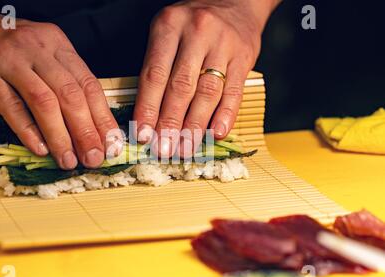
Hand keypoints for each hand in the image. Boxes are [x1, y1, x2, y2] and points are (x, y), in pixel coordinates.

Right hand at [0, 2, 121, 168]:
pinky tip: (40, 149)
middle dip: (87, 131)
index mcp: (56, 43)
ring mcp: (9, 61)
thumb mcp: (39, 51)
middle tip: (94, 158)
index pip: (89, 84)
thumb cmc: (1, 45)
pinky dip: (28, 131)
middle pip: (71, 95)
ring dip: (60, 136)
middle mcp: (36, 49)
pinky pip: (11, 107)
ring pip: (44, 102)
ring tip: (68, 160)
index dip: (103, 117)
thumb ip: (62, 78)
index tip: (111, 142)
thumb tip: (88, 121)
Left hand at [134, 0, 278, 157]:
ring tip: (185, 149)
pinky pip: (234, 91)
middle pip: (181, 87)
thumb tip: (149, 115)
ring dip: (195, 126)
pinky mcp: (245, 56)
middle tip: (163, 150)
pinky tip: (217, 133)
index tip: (143, 135)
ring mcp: (223, 44)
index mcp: (169, 26)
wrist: (236, 2)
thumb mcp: (168, 32)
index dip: (147, 108)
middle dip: (170, 124)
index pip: (154, 74)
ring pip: (207, 92)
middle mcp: (197, 33)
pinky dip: (225, 115)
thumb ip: (157, 66)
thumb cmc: (193, 24)